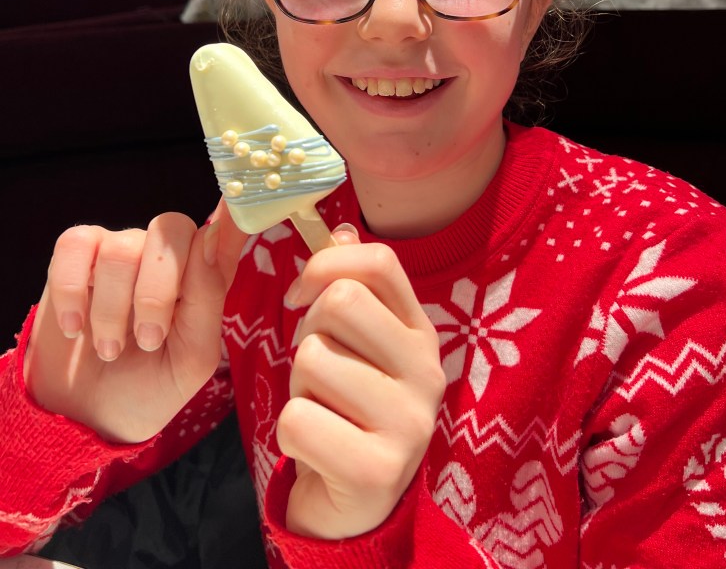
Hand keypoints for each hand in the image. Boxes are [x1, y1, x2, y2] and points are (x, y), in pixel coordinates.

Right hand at [23, 202, 246, 442]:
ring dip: (112, 310)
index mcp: (206, 274)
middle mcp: (166, 254)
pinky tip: (76, 326)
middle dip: (157, 291)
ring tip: (110, 348)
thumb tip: (209, 235)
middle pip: (171, 227)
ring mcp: (120, 251)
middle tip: (148, 340)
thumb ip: (207, 295)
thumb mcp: (193, 356)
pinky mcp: (76, 258)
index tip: (235, 208)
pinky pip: (75, 245)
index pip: (228, 225)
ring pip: (121, 248)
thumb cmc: (150, 387)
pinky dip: (71, 291)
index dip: (234, 209)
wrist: (89, 420)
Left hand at [277, 230, 445, 538]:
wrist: (354, 502)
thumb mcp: (354, 343)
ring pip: (313, 359)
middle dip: (307, 333)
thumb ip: (349, 286)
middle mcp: (427, 371)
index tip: (302, 293)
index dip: (326, 264)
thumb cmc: (347, 406)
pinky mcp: (379, 471)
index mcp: (421, 331)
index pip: (379, 261)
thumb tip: (338, 229)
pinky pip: (298, 420)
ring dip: (298, 386)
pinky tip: (317, 447)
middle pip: (340, 302)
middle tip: (317, 370)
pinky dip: (291, 433)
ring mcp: (410, 423)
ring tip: (322, 410)